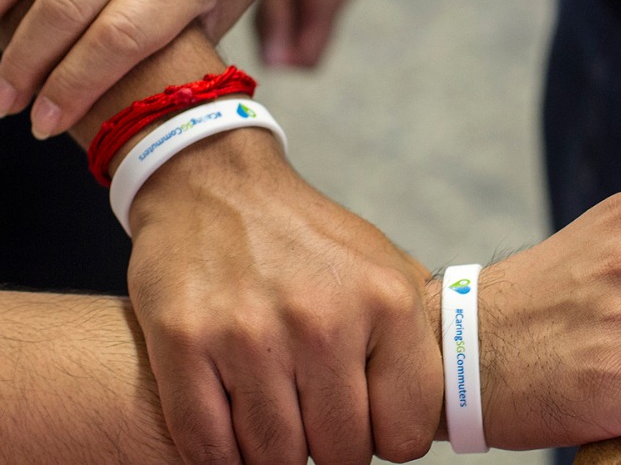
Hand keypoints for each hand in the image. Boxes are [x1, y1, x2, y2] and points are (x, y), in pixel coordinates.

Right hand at [129, 128, 440, 464]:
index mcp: (386, 302)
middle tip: (310, 415)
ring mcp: (249, 333)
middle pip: (338, 455)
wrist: (217, 184)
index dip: (381, 435)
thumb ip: (415, 341)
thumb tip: (436, 417)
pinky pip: (205, 448)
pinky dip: (218, 456)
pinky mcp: (184, 341)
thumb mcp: (385, 268)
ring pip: (273, 459)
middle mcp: (322, 319)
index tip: (362, 415)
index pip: (404, 435)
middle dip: (325, 447)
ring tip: (271, 412)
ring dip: (271, 451)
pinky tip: (228, 425)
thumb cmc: (307, 240)